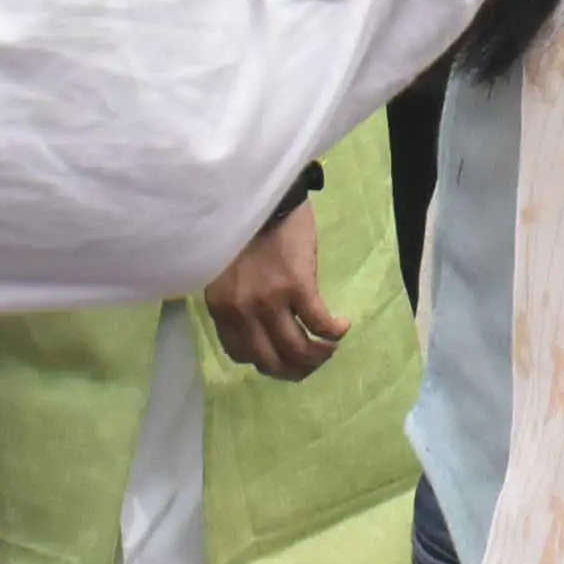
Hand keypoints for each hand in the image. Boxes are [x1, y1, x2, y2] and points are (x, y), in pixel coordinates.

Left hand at [203, 205, 344, 381]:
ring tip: (329, 348)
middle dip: (294, 369)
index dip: (265, 362)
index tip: (280, 356)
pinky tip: (342, 326)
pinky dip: (333, 332)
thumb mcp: (225, 270)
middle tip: (311, 362)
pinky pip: (319, 324)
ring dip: (318, 356)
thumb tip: (256, 323)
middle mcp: (242, 311)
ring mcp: (270, 301)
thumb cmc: (244, 228)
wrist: (264, 194)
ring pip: (297, 349)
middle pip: (270, 361)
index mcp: (221, 307)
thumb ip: (234, 299)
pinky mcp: (298, 287)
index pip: (240, 354)